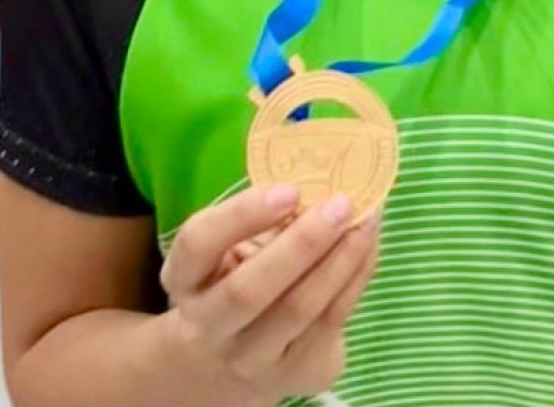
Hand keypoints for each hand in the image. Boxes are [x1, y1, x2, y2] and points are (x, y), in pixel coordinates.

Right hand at [156, 186, 381, 406]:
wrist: (228, 363)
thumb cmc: (234, 281)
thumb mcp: (229, 251)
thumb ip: (262, 219)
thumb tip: (320, 181)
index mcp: (184, 279)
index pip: (198, 244)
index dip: (240, 215)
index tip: (289, 189)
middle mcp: (208, 325)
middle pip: (249, 290)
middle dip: (301, 244)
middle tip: (342, 204)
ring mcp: (250, 357)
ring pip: (298, 310)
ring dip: (339, 260)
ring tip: (366, 221)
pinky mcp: (294, 373)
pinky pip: (331, 321)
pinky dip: (355, 278)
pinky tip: (368, 246)